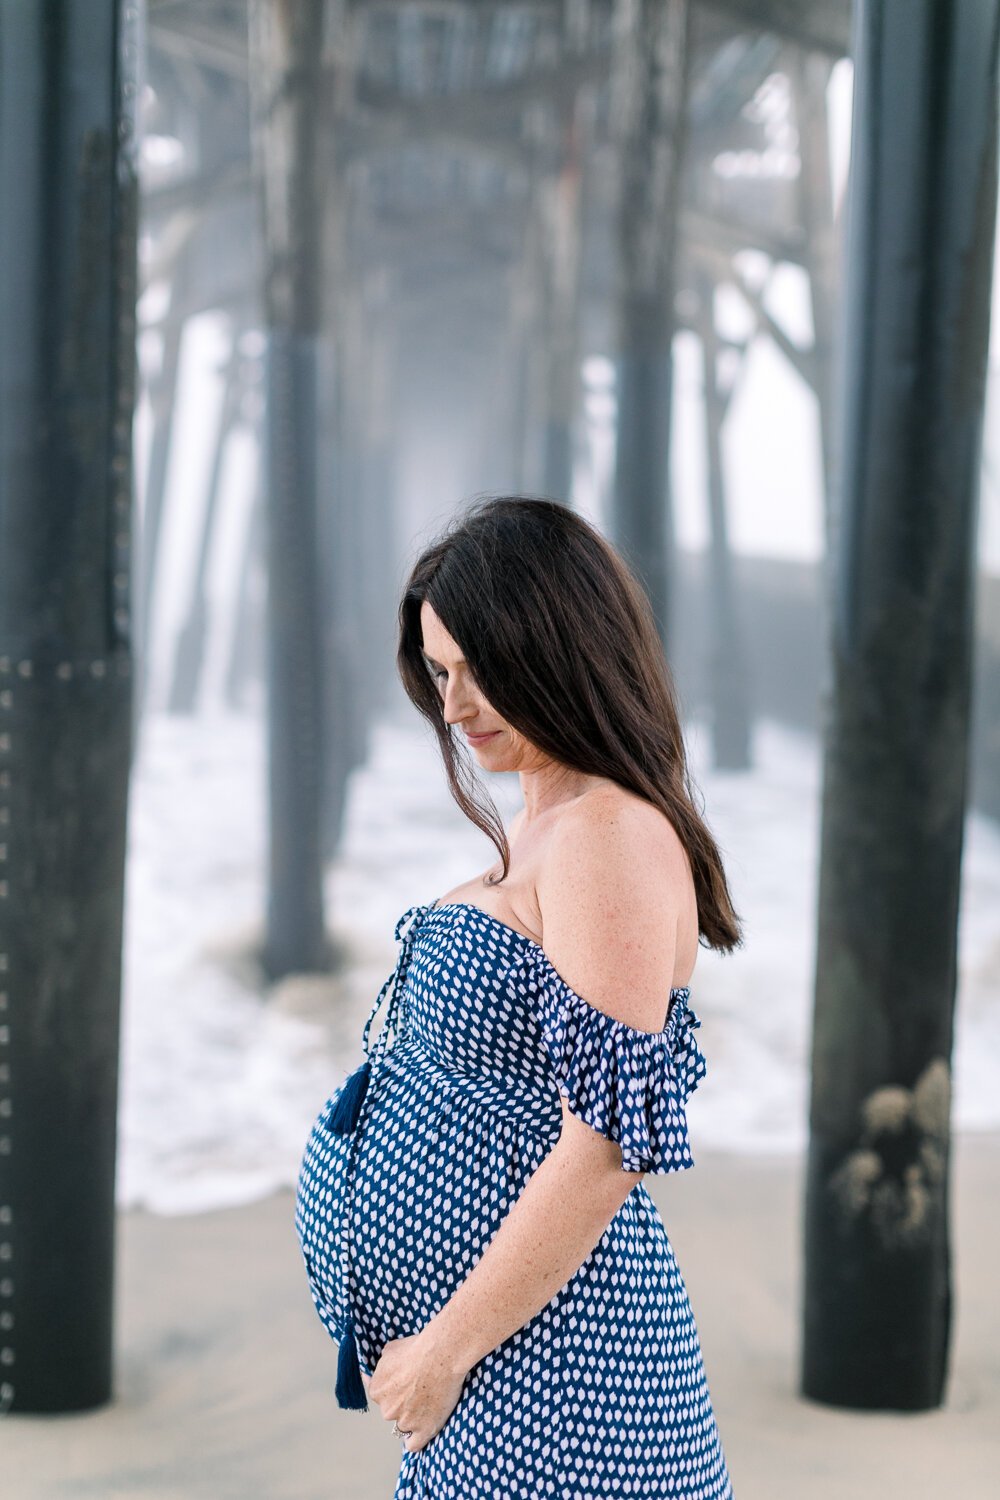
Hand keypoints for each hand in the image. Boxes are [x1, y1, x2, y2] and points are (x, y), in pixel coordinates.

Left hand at [367, 1329, 468, 1452]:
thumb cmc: (418, 1348)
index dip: (392, 1389)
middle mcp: (387, 1409)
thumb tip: (380, 1370)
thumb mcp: (390, 1350)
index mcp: (376, 1391)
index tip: (402, 1385)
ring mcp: (405, 1422)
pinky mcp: (424, 1429)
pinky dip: (415, 1440)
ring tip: (426, 1404)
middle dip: (402, 1403)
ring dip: (411, 1418)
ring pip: (403, 1426)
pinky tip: (421, 1431)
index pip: (380, 1395)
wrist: (441, 1354)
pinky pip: (413, 1445)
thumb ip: (382, 1367)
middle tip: (418, 1390)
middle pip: (392, 1411)